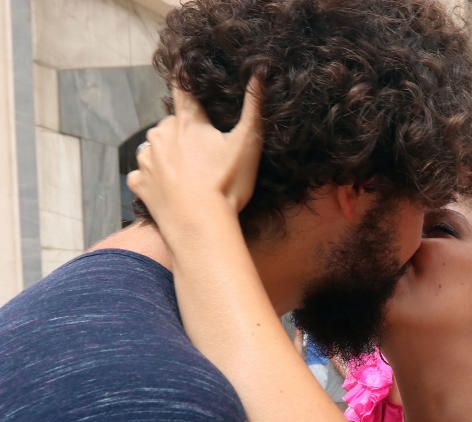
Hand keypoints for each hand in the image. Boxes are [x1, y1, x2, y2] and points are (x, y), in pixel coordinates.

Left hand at [127, 78, 262, 241]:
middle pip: (170, 124)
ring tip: (188, 174)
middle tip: (203, 153)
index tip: (186, 79)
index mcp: (187, 121)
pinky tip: (170, 190)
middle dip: (184, 133)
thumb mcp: (248, 143)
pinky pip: (143, 174)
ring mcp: (146, 160)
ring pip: (154, 148)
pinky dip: (153, 179)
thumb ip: (253, 106)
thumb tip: (258, 72)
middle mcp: (160, 134)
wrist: (200, 225)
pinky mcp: (139, 184)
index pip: (183, 91)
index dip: (185, 84)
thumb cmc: (227, 183)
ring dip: (167, 155)